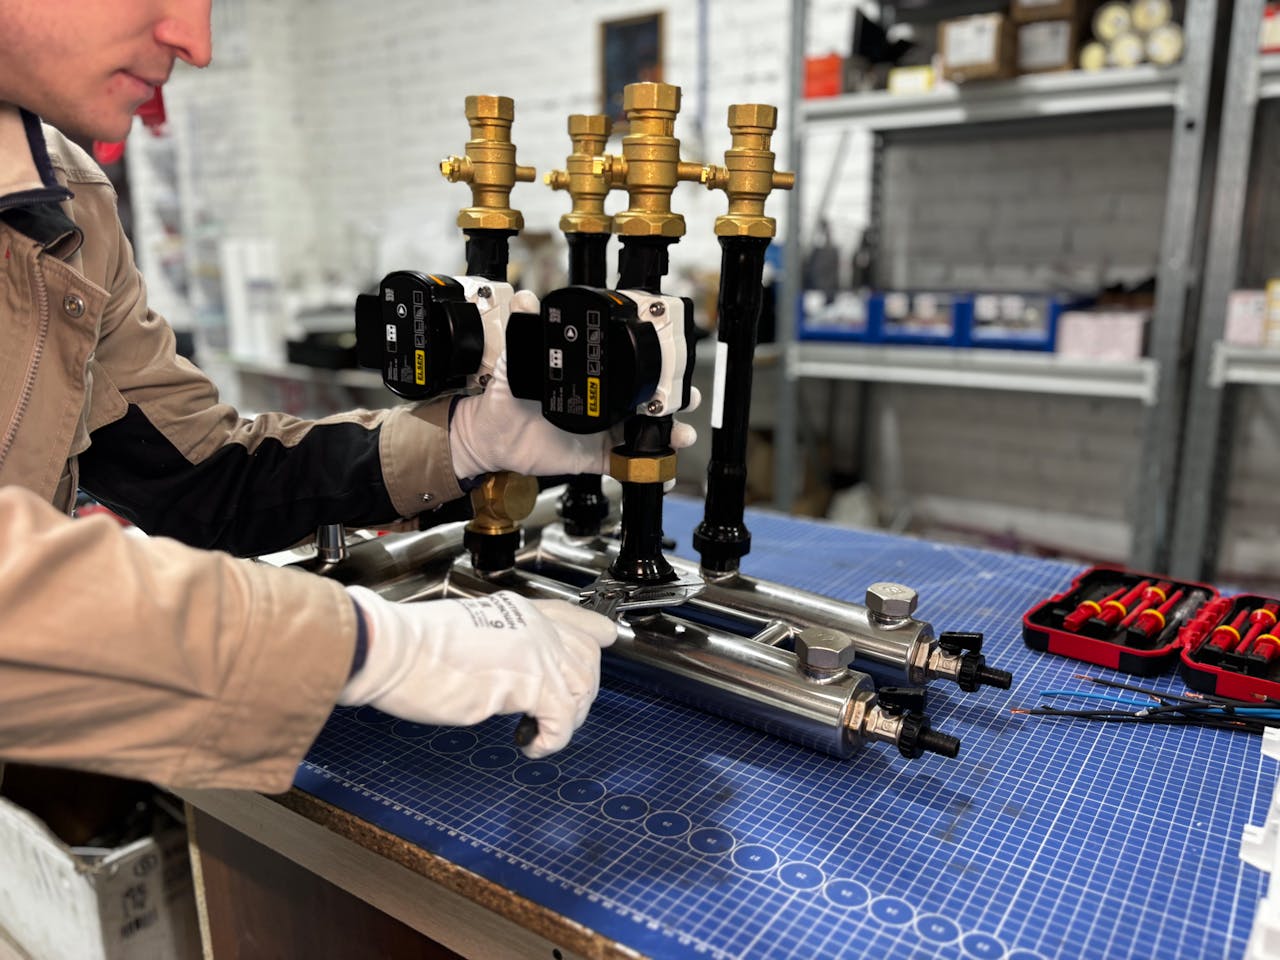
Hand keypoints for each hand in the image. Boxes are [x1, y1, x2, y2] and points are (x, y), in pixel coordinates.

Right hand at [340, 587, 616, 757]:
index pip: (576, 619)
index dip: (594, 635)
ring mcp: (536, 653)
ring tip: (540, 733)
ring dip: (567, 719)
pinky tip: (530, 745)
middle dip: (579, 692)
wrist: (394, 650)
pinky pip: (563, 719)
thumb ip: (498, 645)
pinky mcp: (528, 684)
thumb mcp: (467, 632)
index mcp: (518, 611)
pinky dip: (552, 739)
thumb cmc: (413, 647)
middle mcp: (535, 627)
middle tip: (555, 715)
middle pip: (588, 658)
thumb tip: (510, 674)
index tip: (605, 642)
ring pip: (582, 689)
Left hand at [448, 290, 698, 479]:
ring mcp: (602, 431)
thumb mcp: (518, 359)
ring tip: (680, 433)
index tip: (673, 363)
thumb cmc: (506, 395)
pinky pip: (626, 463)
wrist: (491, 434)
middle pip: (649, 400)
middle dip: (674, 399)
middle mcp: (603, 403)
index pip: (630, 369)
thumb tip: (526, 298)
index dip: (655, 367)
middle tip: (684, 397)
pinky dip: (647, 466)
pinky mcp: (596, 457)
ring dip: (668, 433)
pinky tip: (664, 468)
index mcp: (592, 379)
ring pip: (645, 432)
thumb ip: (525, 331)